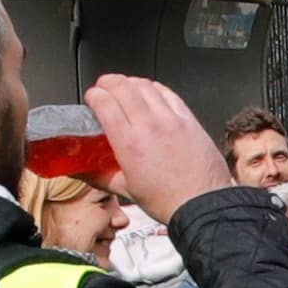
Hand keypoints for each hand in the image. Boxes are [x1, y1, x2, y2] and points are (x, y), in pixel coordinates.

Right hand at [81, 76, 231, 211]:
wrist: (203, 205)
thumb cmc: (168, 201)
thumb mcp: (127, 191)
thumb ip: (102, 177)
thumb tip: (85, 173)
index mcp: (129, 143)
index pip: (104, 103)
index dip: (94, 95)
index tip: (92, 98)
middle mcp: (149, 126)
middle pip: (123, 87)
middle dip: (108, 82)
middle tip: (104, 86)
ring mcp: (171, 120)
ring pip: (146, 86)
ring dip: (131, 82)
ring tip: (125, 86)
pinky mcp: (189, 120)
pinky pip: (169, 94)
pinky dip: (156, 88)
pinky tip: (152, 92)